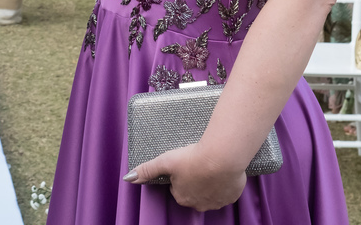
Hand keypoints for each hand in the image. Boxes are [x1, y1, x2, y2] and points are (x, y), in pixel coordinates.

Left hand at [124, 143, 245, 210]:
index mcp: (182, 197)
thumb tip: (128, 178)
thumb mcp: (165, 161)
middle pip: (194, 193)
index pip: (177, 189)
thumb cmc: (192, 159)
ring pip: (211, 193)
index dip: (179, 176)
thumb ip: (147, 170)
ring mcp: (217, 202)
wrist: (222, 156)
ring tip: (210, 165)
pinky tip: (222, 169)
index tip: (184, 165)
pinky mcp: (232, 195)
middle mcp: (200, 204)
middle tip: (197, 163)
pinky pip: (227, 190)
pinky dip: (225, 181)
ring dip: (210, 182)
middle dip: (195, 180)